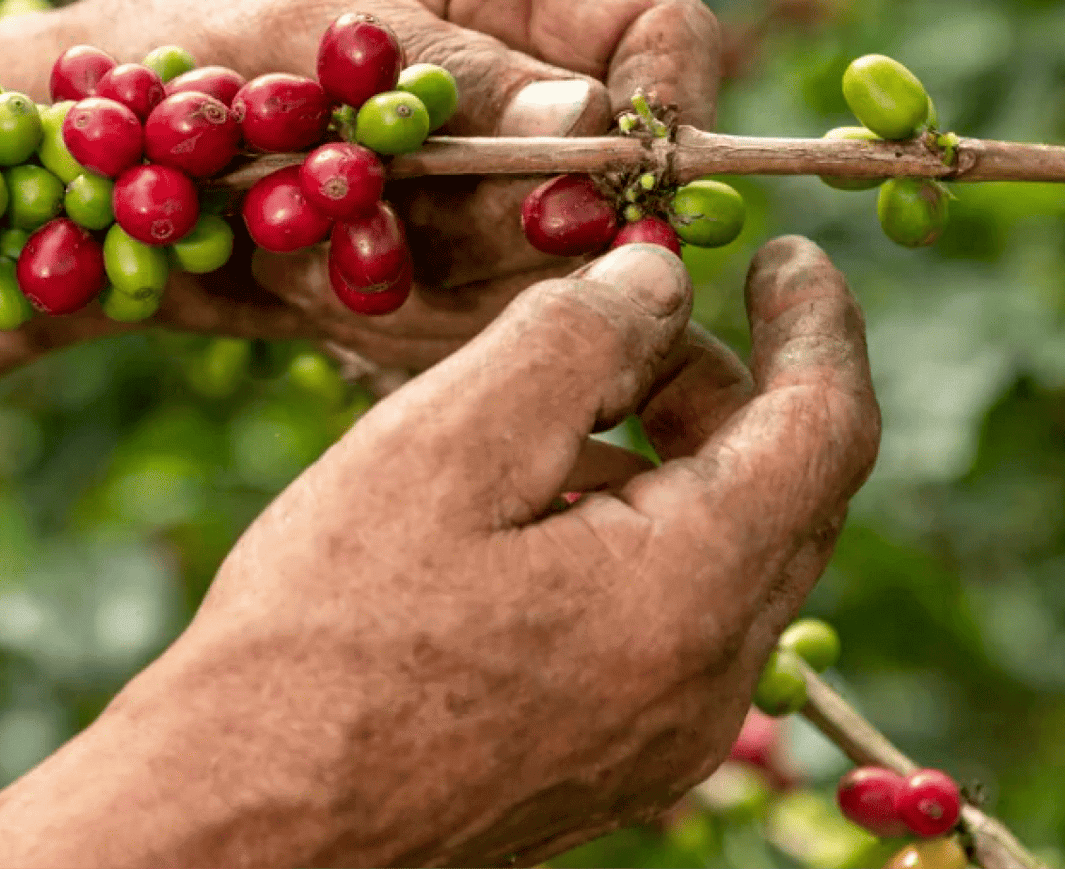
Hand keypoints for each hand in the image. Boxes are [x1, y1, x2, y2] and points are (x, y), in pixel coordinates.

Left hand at [0, 0, 716, 537]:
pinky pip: (467, 324)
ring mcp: (463, 189)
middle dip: (529, 218)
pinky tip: (298, 283)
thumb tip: (601, 126)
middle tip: (413, 230)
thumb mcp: (300, 24)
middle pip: (611, 168)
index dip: (668, 103)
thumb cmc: (164, 48)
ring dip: (436, 273)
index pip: (653, 27)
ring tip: (301, 235)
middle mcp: (497, 85)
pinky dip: (391, 320)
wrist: (58, 172)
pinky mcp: (423, 273)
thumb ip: (452, 77)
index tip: (633, 185)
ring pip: (542, 262)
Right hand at [0, 236, 877, 867]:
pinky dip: (634, 521)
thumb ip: (576, 335)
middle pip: (779, 489)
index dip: (819, 325)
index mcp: (689, 596)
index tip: (786, 252)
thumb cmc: (326, 628)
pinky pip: (670, 608)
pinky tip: (529, 499)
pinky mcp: (610, 755)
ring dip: (669, 450)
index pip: (824, 430)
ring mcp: (663, 735)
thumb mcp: (448, 440)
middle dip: (721, 381)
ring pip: (723, 548)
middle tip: (630, 316)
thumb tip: (658, 278)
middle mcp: (707, 683)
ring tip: (553, 402)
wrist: (240, 821)